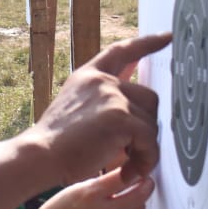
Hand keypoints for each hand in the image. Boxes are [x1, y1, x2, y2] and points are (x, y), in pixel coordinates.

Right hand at [18, 168, 154, 208]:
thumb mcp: (74, 189)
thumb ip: (100, 184)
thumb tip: (127, 177)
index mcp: (90, 193)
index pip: (124, 179)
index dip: (137, 174)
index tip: (142, 172)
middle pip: (139, 197)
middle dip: (146, 189)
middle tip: (146, 183)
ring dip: (133, 204)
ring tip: (121, 200)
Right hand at [26, 32, 170, 187]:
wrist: (40, 156)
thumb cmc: (56, 144)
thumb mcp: (75, 109)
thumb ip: (101, 100)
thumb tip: (135, 107)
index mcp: (88, 77)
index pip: (121, 51)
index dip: (146, 43)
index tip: (167, 36)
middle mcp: (101, 82)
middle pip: (149, 97)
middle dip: (146, 125)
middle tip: (132, 151)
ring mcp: (111, 96)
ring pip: (152, 121)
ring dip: (144, 148)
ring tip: (127, 166)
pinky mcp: (120, 118)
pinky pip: (150, 140)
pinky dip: (144, 160)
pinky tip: (128, 171)